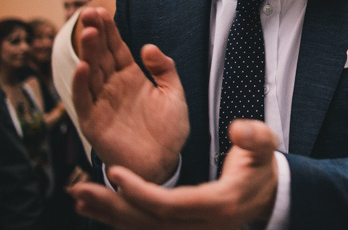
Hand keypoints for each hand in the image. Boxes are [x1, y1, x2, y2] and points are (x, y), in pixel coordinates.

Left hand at [70, 120, 278, 229]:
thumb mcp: (265, 147)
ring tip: (79, 198)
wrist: (267, 195)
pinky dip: (120, 219)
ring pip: (144, 229)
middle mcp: (202, 227)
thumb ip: (255, 137)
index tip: (115, 173)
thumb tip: (238, 129)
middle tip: (80, 192)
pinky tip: (97, 208)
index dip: (141, 193)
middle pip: (149, 223)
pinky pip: (146, 228)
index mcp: (219, 206)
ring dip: (109, 215)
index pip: (171, 206)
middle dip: (112, 208)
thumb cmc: (261, 168)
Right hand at [73, 7, 188, 183]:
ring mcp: (102, 103)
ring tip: (88, 33)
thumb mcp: (174, 93)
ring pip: (90, 73)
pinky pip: (84, 101)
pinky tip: (83, 68)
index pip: (116, 48)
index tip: (102, 12)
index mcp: (131, 77)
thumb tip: (147, 46)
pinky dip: (81, 85)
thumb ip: (164, 69)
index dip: (109, 31)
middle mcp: (113, 87)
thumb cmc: (169, 130)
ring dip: (87, 53)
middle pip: (100, 55)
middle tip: (89, 12)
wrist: (164, 162)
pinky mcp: (93, 122)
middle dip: (95, 34)